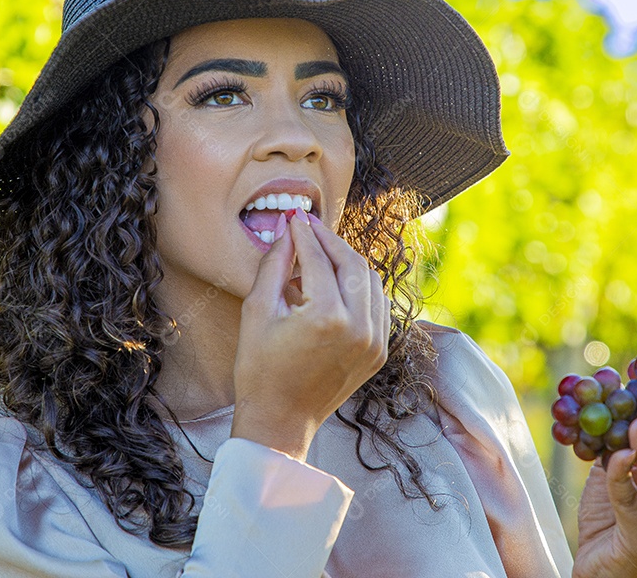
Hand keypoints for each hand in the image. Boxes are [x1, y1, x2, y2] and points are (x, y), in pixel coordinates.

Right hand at [230, 210, 390, 459]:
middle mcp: (358, 327)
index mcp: (326, 316)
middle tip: (309, 227)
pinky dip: (360, 287)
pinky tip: (337, 283)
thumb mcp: (257, 311)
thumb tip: (287, 231)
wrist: (280, 421)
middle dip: (329, 240)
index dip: (304, 232)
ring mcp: (374, 341)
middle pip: (351, 262)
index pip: (317, 258)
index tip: (294, 217)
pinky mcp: (379, 352)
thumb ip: (274, 265)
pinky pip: (377, 305)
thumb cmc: (260, 369)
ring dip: (346, 261)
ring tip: (319, 255)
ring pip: (370, 280)